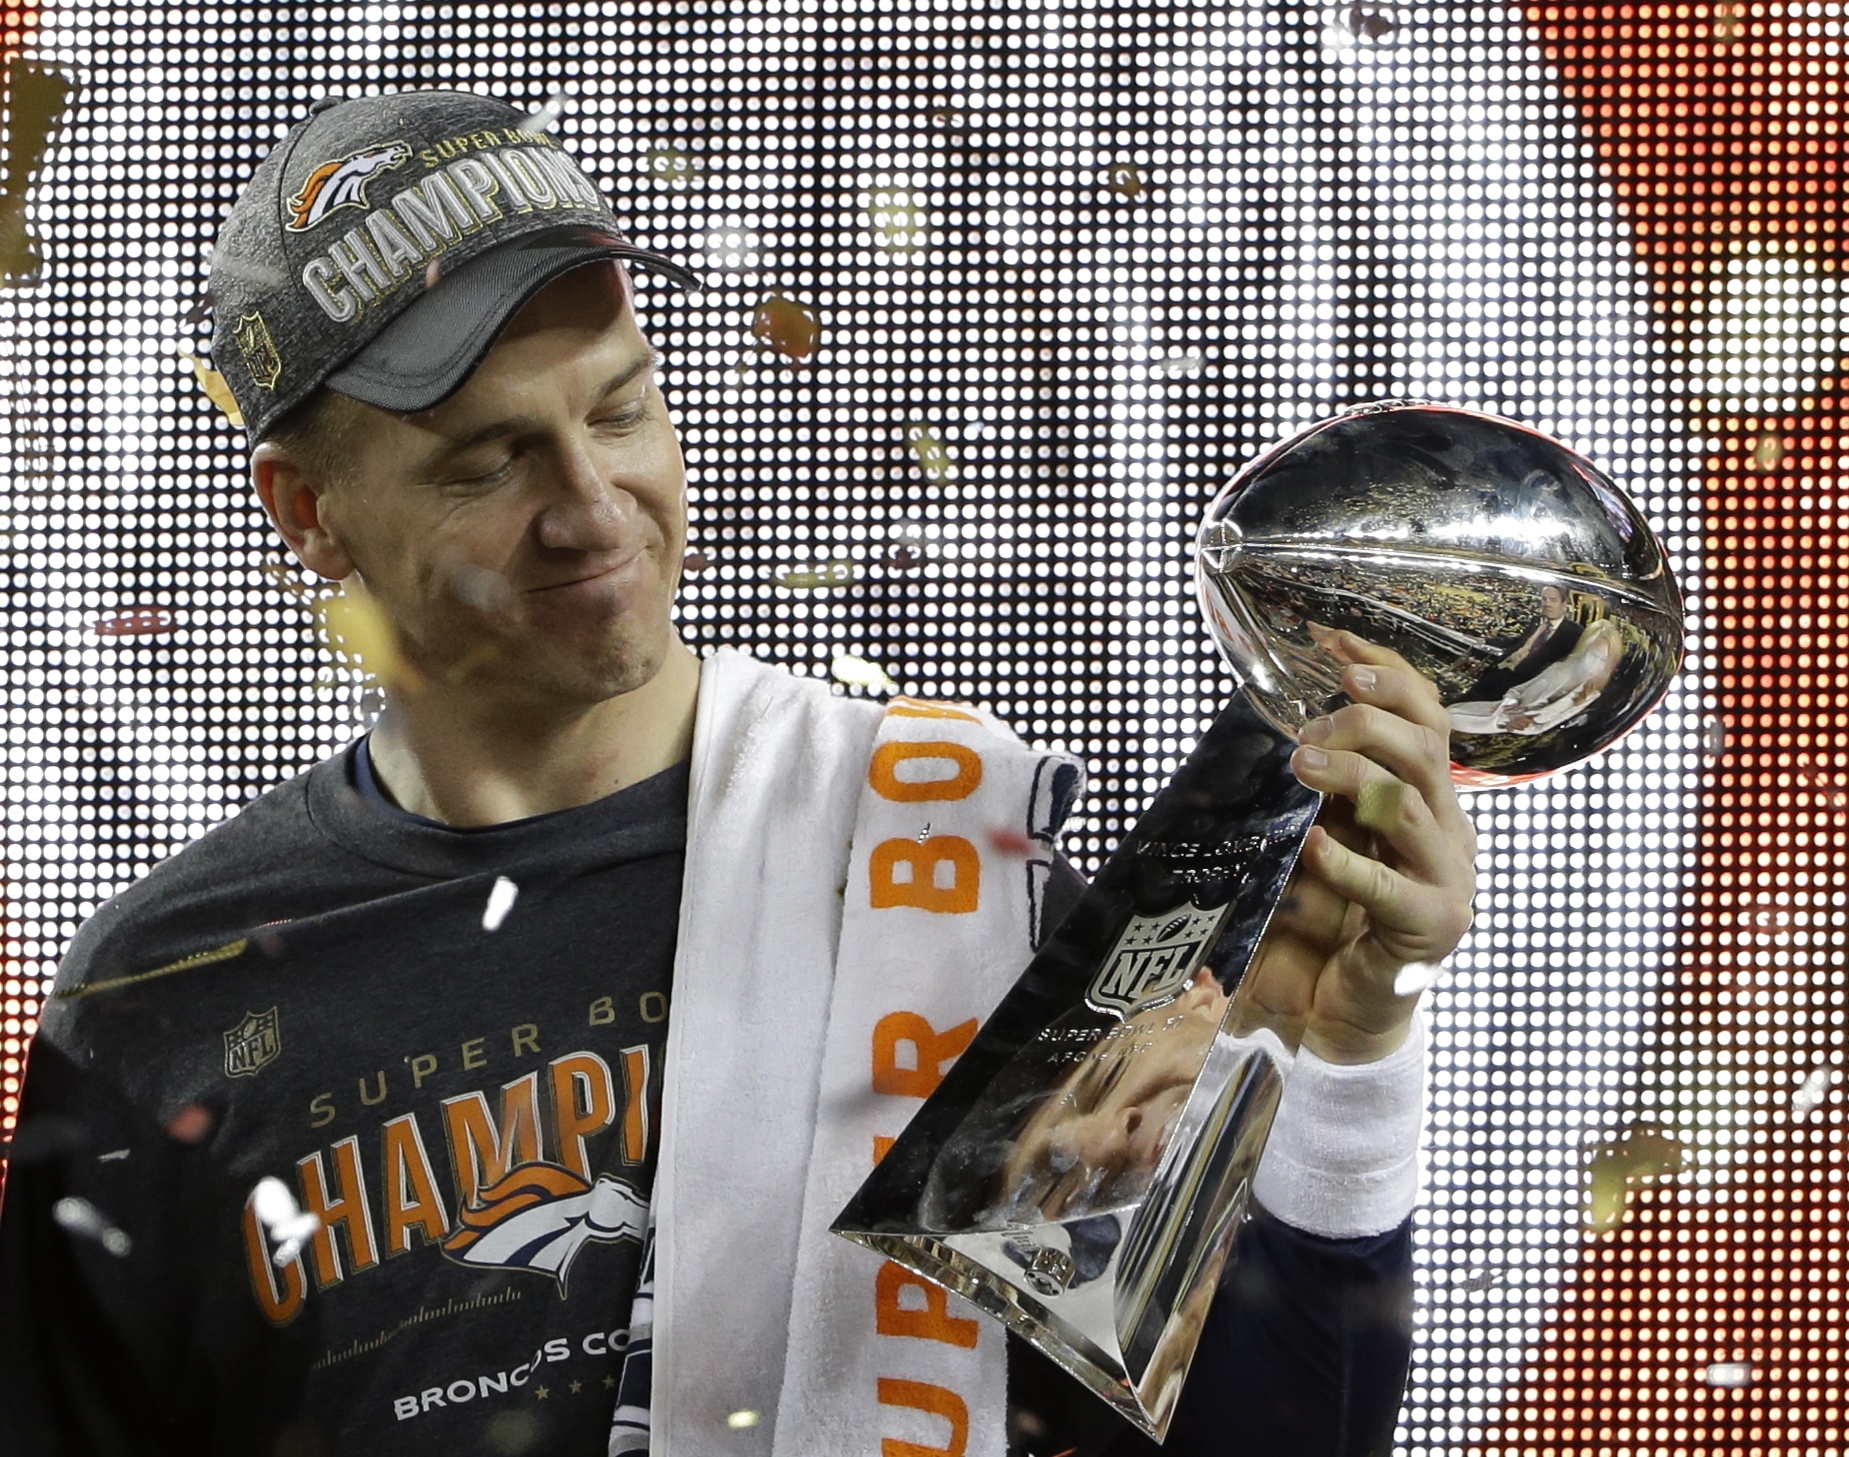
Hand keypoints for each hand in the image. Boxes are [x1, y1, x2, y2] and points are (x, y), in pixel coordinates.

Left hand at [1236, 626, 1476, 1064]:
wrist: (1341, 1009)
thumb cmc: (1330, 916)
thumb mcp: (1328, 829)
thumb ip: (1326, 783)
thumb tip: (1291, 717)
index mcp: (1430, 797)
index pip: (1424, 715)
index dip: (1383, 670)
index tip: (1329, 638)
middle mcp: (1448, 828)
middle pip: (1425, 747)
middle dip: (1365, 721)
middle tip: (1307, 729)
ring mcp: (1446, 877)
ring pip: (1408, 803)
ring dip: (1350, 775)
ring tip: (1300, 765)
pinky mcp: (1429, 926)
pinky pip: (1388, 886)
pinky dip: (1347, 861)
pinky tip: (1312, 847)